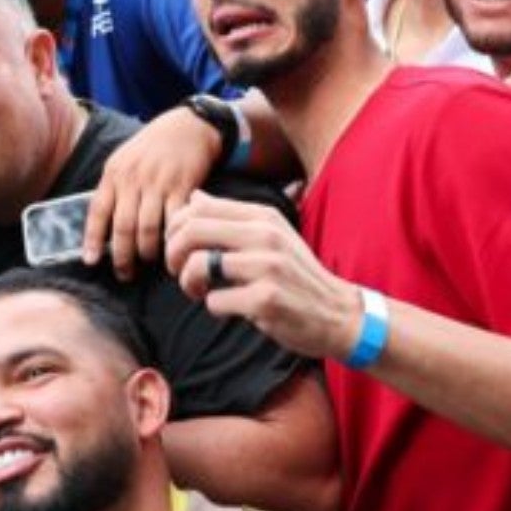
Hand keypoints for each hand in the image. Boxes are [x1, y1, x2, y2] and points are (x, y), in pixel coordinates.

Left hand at [82, 106, 220, 280]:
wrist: (188, 126)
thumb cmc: (151, 147)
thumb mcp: (123, 160)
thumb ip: (112, 188)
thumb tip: (100, 225)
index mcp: (114, 173)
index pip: (97, 211)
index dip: (92, 239)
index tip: (90, 261)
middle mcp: (133, 179)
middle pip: (123, 226)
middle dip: (122, 256)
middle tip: (124, 274)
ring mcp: (158, 183)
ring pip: (147, 228)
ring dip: (146, 252)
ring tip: (147, 262)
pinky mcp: (183, 186)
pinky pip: (174, 220)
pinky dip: (172, 238)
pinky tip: (171, 249)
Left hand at [164, 191, 361, 360]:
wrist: (337, 313)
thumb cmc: (295, 275)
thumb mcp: (270, 236)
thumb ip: (231, 217)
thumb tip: (195, 197)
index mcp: (263, 216)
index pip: (198, 207)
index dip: (175, 229)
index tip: (180, 249)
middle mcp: (265, 236)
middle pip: (191, 231)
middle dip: (173, 254)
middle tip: (179, 271)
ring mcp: (267, 267)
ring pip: (198, 265)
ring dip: (188, 283)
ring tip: (199, 291)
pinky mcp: (266, 299)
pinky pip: (215, 301)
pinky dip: (213, 307)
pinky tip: (229, 308)